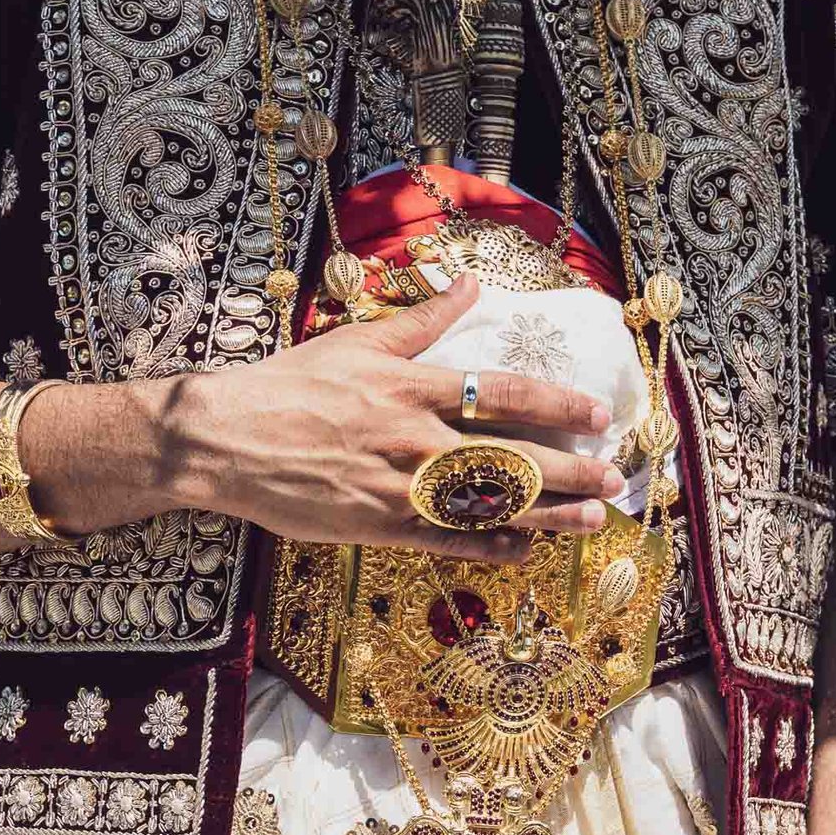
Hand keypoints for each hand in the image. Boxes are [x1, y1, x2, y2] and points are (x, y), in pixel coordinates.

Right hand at [155, 277, 623, 558]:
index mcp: (410, 388)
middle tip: (613, 475)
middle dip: (569, 468)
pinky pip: (446, 541)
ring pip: (488, 504)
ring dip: (546, 513)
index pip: (502, 394)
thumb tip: (469, 283)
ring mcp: (398, 487)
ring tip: (591, 518)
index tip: (598, 413)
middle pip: (509, 456)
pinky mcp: (378, 526)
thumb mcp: (356, 342)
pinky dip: (488, 547)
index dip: (557, 404)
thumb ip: (421, 320)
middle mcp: (412, 439)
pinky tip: (526, 551)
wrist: (222, 439)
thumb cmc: (288, 387)